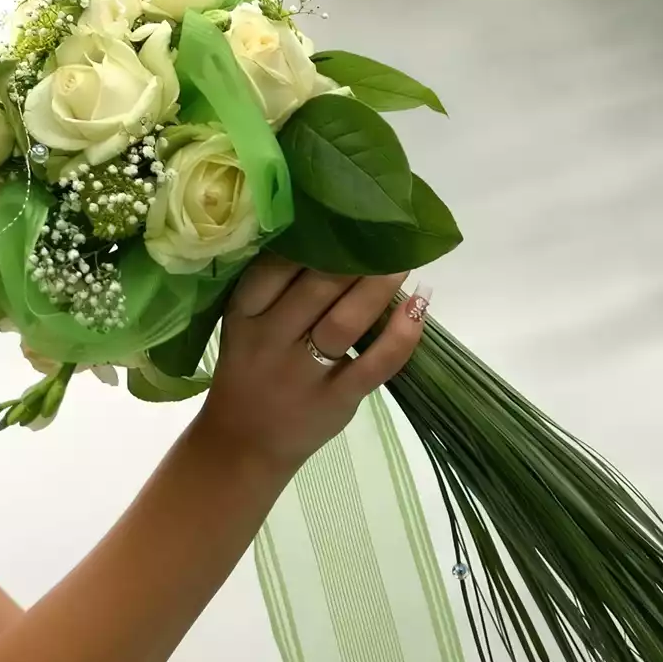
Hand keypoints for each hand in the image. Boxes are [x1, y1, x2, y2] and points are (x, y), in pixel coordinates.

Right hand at [192, 253, 428, 476]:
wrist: (243, 445)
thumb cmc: (248, 371)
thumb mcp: (243, 326)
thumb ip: (274, 290)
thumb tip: (329, 236)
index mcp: (243, 315)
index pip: (276, 266)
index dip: (312, 238)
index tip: (341, 216)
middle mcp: (270, 341)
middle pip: (317, 288)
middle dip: (356, 256)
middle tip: (384, 232)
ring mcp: (304, 374)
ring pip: (347, 321)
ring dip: (379, 286)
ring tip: (403, 262)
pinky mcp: (336, 400)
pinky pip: (376, 364)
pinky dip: (403, 335)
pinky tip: (419, 307)